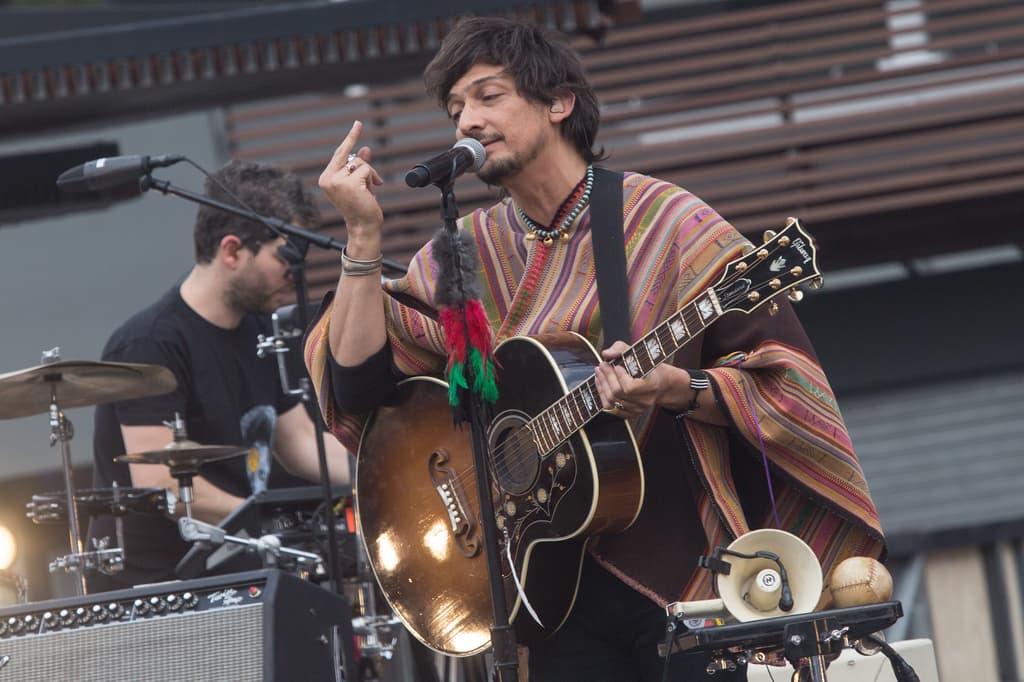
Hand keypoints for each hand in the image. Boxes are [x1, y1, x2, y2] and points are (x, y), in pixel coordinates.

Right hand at [318, 120, 384, 246]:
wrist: (363, 227)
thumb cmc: (361, 207)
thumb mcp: (360, 184)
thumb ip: (361, 166)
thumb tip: (365, 148)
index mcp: (326, 179)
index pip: (339, 153)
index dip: (351, 138)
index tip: (358, 123)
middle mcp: (328, 179)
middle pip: (352, 157)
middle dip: (366, 167)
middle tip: (374, 183)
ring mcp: (337, 181)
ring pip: (361, 163)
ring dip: (370, 175)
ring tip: (370, 191)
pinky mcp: (349, 184)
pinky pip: (366, 170)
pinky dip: (373, 179)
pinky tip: (371, 193)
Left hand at [594, 341, 680, 417]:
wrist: (660, 383)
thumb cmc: (648, 365)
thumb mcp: (638, 352)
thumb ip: (621, 349)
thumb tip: (606, 353)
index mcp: (652, 386)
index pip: (630, 387)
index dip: (619, 377)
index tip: (616, 366)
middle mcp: (646, 401)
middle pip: (618, 393)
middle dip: (606, 377)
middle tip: (601, 365)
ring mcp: (638, 409)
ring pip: (612, 401)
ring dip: (602, 386)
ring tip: (599, 373)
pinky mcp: (630, 414)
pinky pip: (611, 408)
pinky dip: (602, 395)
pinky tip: (600, 383)